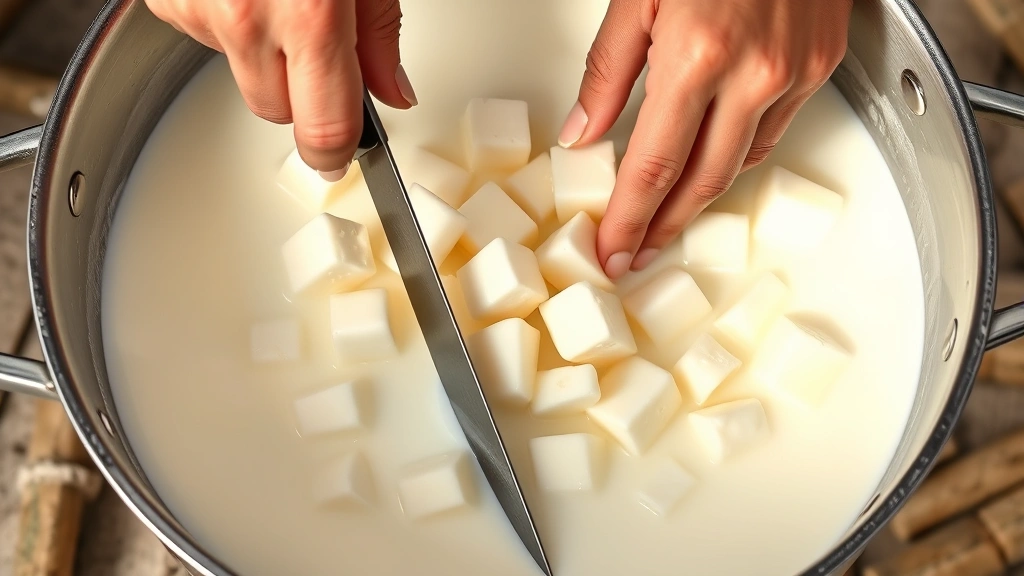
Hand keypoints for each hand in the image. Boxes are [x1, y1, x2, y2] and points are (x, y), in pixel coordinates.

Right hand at [145, 0, 417, 179]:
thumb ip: (379, 35)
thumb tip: (393, 93)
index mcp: (309, 15)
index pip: (325, 131)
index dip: (338, 154)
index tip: (341, 158)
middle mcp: (248, 19)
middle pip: (277, 112)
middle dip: (301, 92)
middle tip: (314, 40)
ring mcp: (202, 11)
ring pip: (241, 76)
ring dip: (261, 53)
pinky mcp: (169, 2)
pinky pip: (205, 37)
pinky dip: (226, 21)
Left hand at [559, 0, 851, 278]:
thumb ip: (608, 71)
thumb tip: (584, 132)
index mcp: (698, 54)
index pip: (653, 165)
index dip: (630, 218)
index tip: (613, 251)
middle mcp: (753, 73)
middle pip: (702, 181)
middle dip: (665, 227)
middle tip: (637, 252)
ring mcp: (794, 72)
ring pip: (741, 163)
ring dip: (701, 197)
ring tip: (667, 216)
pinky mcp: (820, 64)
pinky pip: (772, 132)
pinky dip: (738, 155)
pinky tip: (714, 163)